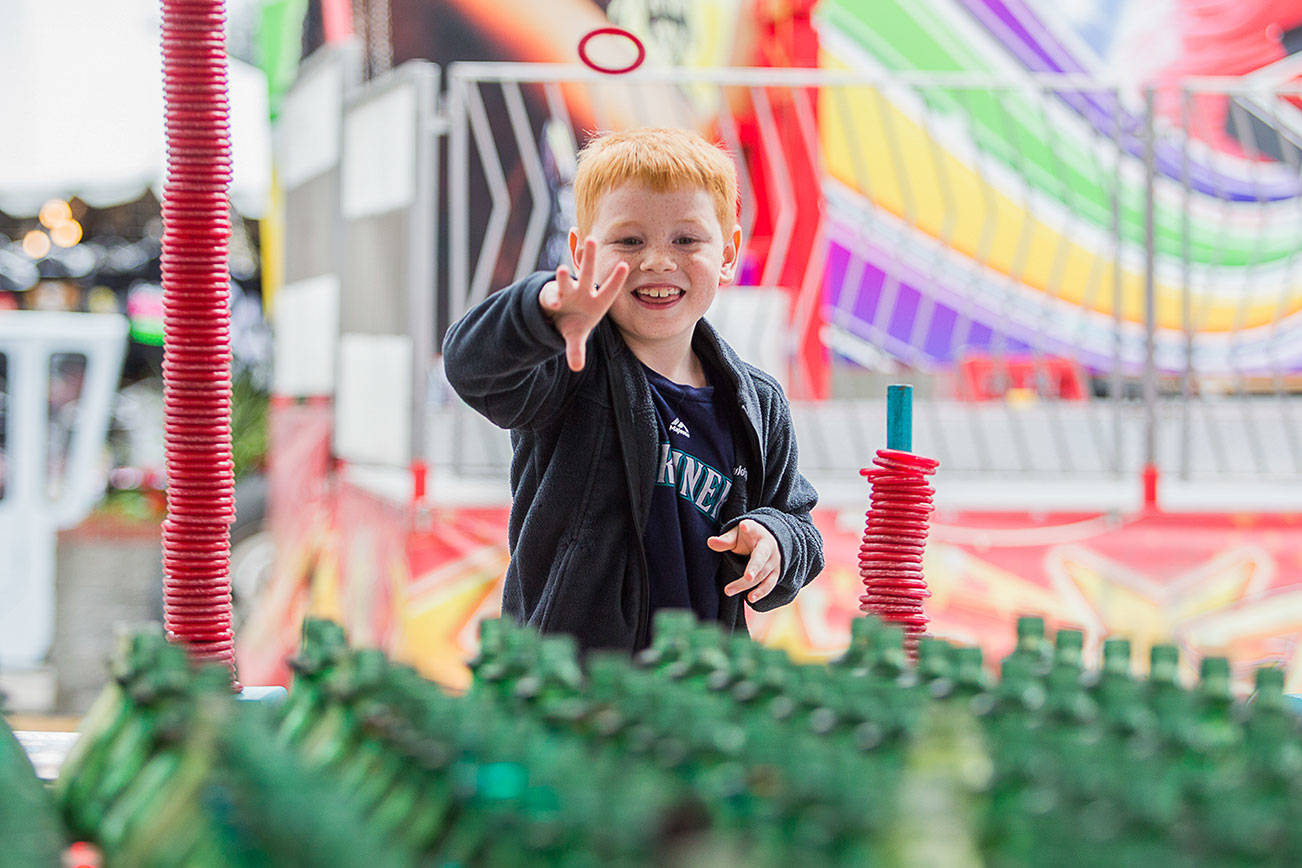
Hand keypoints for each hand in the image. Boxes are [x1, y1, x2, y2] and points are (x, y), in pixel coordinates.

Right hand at [539, 238, 629, 371]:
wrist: (559, 318)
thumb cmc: (574, 323)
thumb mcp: (575, 337)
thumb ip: (576, 350)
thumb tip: (576, 367)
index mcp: (596, 302)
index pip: (608, 290)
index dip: (615, 279)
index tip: (624, 266)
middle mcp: (582, 292)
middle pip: (587, 273)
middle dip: (589, 258)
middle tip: (591, 239)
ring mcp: (567, 290)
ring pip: (566, 276)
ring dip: (564, 270)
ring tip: (562, 267)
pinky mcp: (552, 292)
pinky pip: (551, 290)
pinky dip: (552, 293)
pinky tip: (558, 281)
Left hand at [709, 519, 780, 603]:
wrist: (771, 540)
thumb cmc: (749, 537)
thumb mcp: (737, 534)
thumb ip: (725, 540)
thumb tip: (710, 542)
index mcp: (758, 533)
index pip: (753, 529)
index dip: (748, 528)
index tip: (744, 525)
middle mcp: (769, 548)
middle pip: (760, 559)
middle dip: (754, 568)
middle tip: (747, 577)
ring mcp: (774, 562)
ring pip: (762, 575)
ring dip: (746, 584)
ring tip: (729, 590)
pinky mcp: (775, 574)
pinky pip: (769, 584)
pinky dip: (760, 592)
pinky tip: (750, 599)